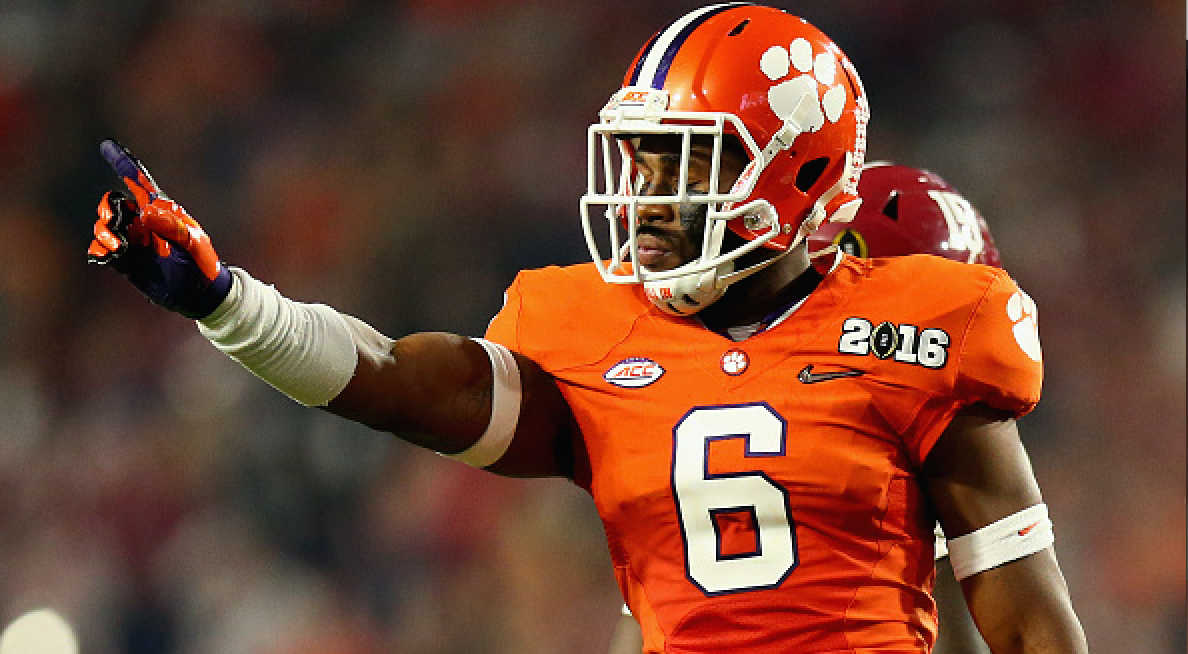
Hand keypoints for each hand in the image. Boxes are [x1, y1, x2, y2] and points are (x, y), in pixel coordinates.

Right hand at [88, 139, 231, 318]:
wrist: (202, 293)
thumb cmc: (204, 262)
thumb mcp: (194, 242)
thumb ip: (172, 226)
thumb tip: (145, 213)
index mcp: (161, 212)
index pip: (140, 183)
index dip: (124, 164)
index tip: (107, 145)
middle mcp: (143, 223)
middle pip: (113, 205)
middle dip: (107, 208)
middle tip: (115, 219)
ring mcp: (133, 241)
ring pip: (105, 227)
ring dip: (104, 232)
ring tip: (120, 246)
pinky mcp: (126, 262)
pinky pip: (103, 250)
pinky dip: (99, 249)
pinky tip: (108, 254)